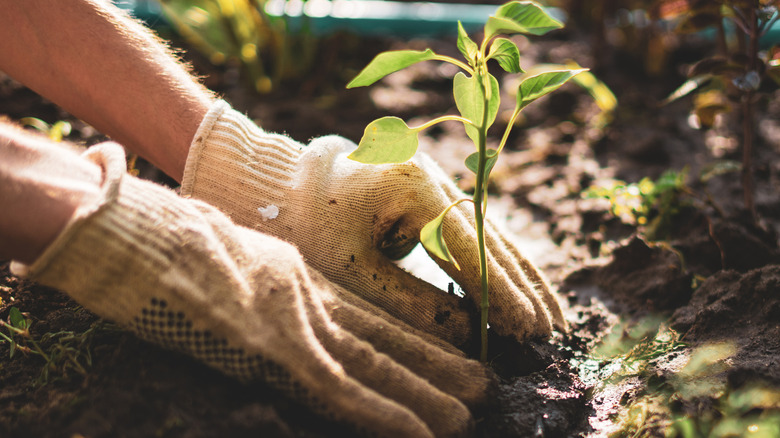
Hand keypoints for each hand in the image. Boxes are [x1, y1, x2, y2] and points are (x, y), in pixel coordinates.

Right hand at [13, 143, 490, 437]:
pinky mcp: (271, 346)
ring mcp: (289, 320)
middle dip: (431, 361)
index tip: (448, 349)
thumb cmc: (162, 239)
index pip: (363, 312)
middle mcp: (303, 296)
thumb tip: (273, 302)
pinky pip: (339, 389)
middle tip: (482, 381)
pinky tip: (421, 431)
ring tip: (470, 409)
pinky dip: (382, 413)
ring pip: (372, 363)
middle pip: (379, 336)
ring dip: (422, 390)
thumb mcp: (224, 254)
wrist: (131, 227)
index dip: (408, 334)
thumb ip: (260, 277)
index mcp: (293, 275)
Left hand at [182, 101, 565, 346]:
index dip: (501, 294)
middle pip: (491, 238)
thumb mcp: (352, 270)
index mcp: (413, 187)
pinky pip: (473, 232)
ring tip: (552, 316)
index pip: (470, 248)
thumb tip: (470, 337)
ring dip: (520, 276)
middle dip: (524, 288)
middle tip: (556, 332)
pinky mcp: (430, 193)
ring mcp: (435, 181)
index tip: (530, 330)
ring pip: (489, 234)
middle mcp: (434, 177)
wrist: (281, 184)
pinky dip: (496, 264)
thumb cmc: (305, 225)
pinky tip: (518, 289)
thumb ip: (411, 303)